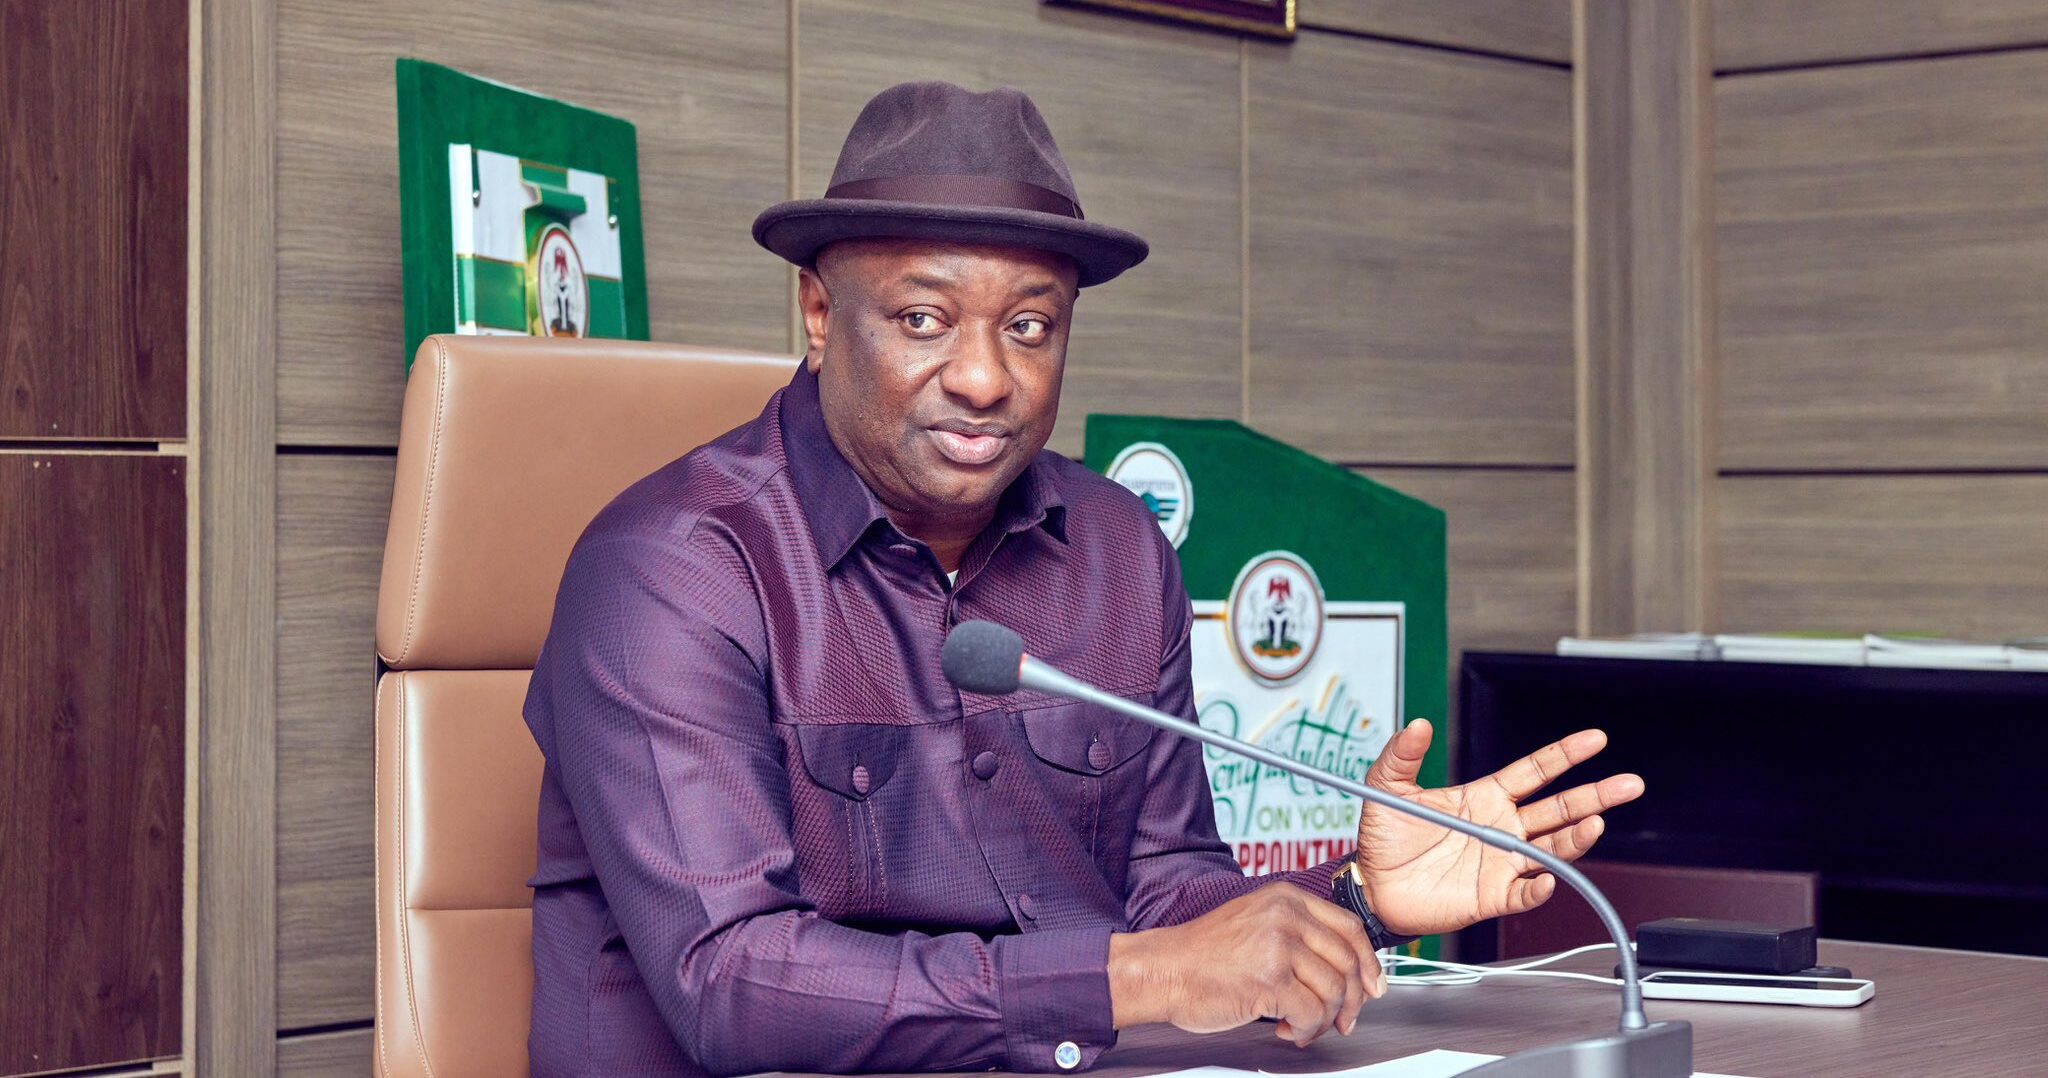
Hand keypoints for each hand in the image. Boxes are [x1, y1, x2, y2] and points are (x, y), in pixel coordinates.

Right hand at [1108, 884, 1386, 1045]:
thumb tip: (1342, 969)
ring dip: (1324, 1019)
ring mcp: (1279, 944)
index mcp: (1286, 898)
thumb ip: (1297, 934)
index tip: (1372, 986)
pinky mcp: (1270, 977)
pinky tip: (1285, 1029)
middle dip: (1351, 1000)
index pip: (1349, 927)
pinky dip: (1304, 1030)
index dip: (1368, 962)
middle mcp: (1286, 915)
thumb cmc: (1203, 955)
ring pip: (1334, 991)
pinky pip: (1312, 1013)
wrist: (1164, 970)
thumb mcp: (1255, 924)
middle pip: (1348, 962)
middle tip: (1341, 1020)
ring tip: (1301, 1026)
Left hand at [1353, 720, 1643, 937]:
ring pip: (1552, 849)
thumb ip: (1402, 754)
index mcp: (1485, 797)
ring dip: (1576, 838)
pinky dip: (1538, 888)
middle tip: (1629, 784)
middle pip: (1559, 809)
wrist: (1370, 886)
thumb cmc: (1384, 838)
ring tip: (1595, 824)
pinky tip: (1547, 878)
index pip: (1535, 771)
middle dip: (1595, 795)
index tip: (1596, 739)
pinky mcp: (1492, 896)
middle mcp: (1502, 828)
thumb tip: (1417, 724)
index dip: (1565, 755)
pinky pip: (1524, 893)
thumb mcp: (1388, 787)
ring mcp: (1501, 862)